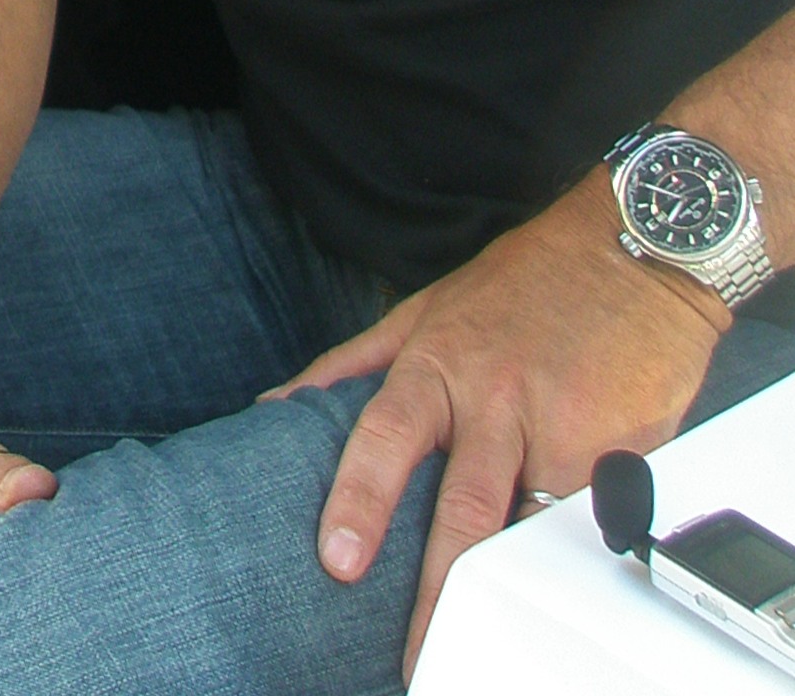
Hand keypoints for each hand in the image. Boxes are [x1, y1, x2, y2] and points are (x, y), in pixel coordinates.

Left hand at [264, 173, 725, 680]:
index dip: (359, 499)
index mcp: (439, 364)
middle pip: (464, 508)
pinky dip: (570, 546)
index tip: (338, 560)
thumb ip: (351, 365)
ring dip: (508, 579)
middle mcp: (497, 397)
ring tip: (487, 633)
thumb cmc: (522, 284)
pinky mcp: (623, 453)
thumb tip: (276, 408)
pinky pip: (590, 519)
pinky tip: (558, 571)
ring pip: (530, 525)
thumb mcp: (422, 310)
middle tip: (415, 656)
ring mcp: (563, 428)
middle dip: (438, 590)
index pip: (385, 435)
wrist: (631, 253)